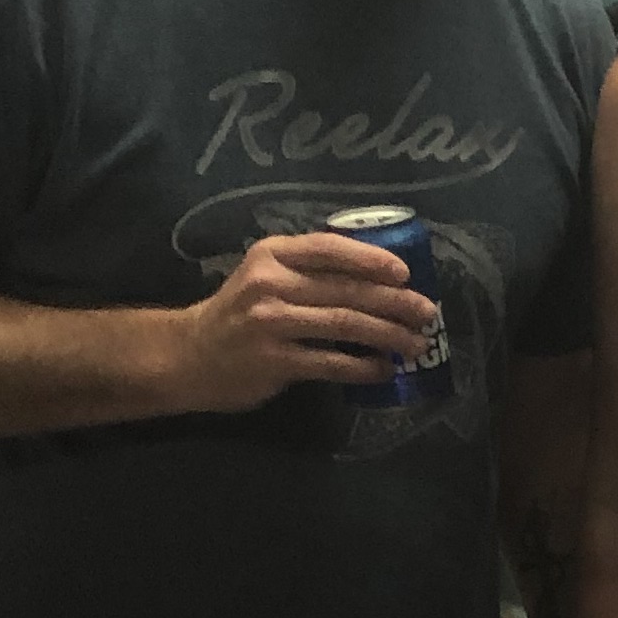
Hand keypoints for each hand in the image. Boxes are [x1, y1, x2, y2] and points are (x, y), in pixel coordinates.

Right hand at [170, 228, 436, 413]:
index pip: (330, 248)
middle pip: (346, 289)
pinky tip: (384, 369)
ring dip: (389, 335)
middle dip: (395, 302)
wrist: (189, 354)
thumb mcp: (264, 274)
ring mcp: (270, 323)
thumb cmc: (239, 312)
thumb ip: (308, 269)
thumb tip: (380, 276)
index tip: (405, 273)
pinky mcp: (274, 361)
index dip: (371, 259)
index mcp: (272, 254)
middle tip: (428, 313)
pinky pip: (332, 363)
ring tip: (416, 344)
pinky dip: (364, 367)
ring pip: (345, 324)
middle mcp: (270, 283)